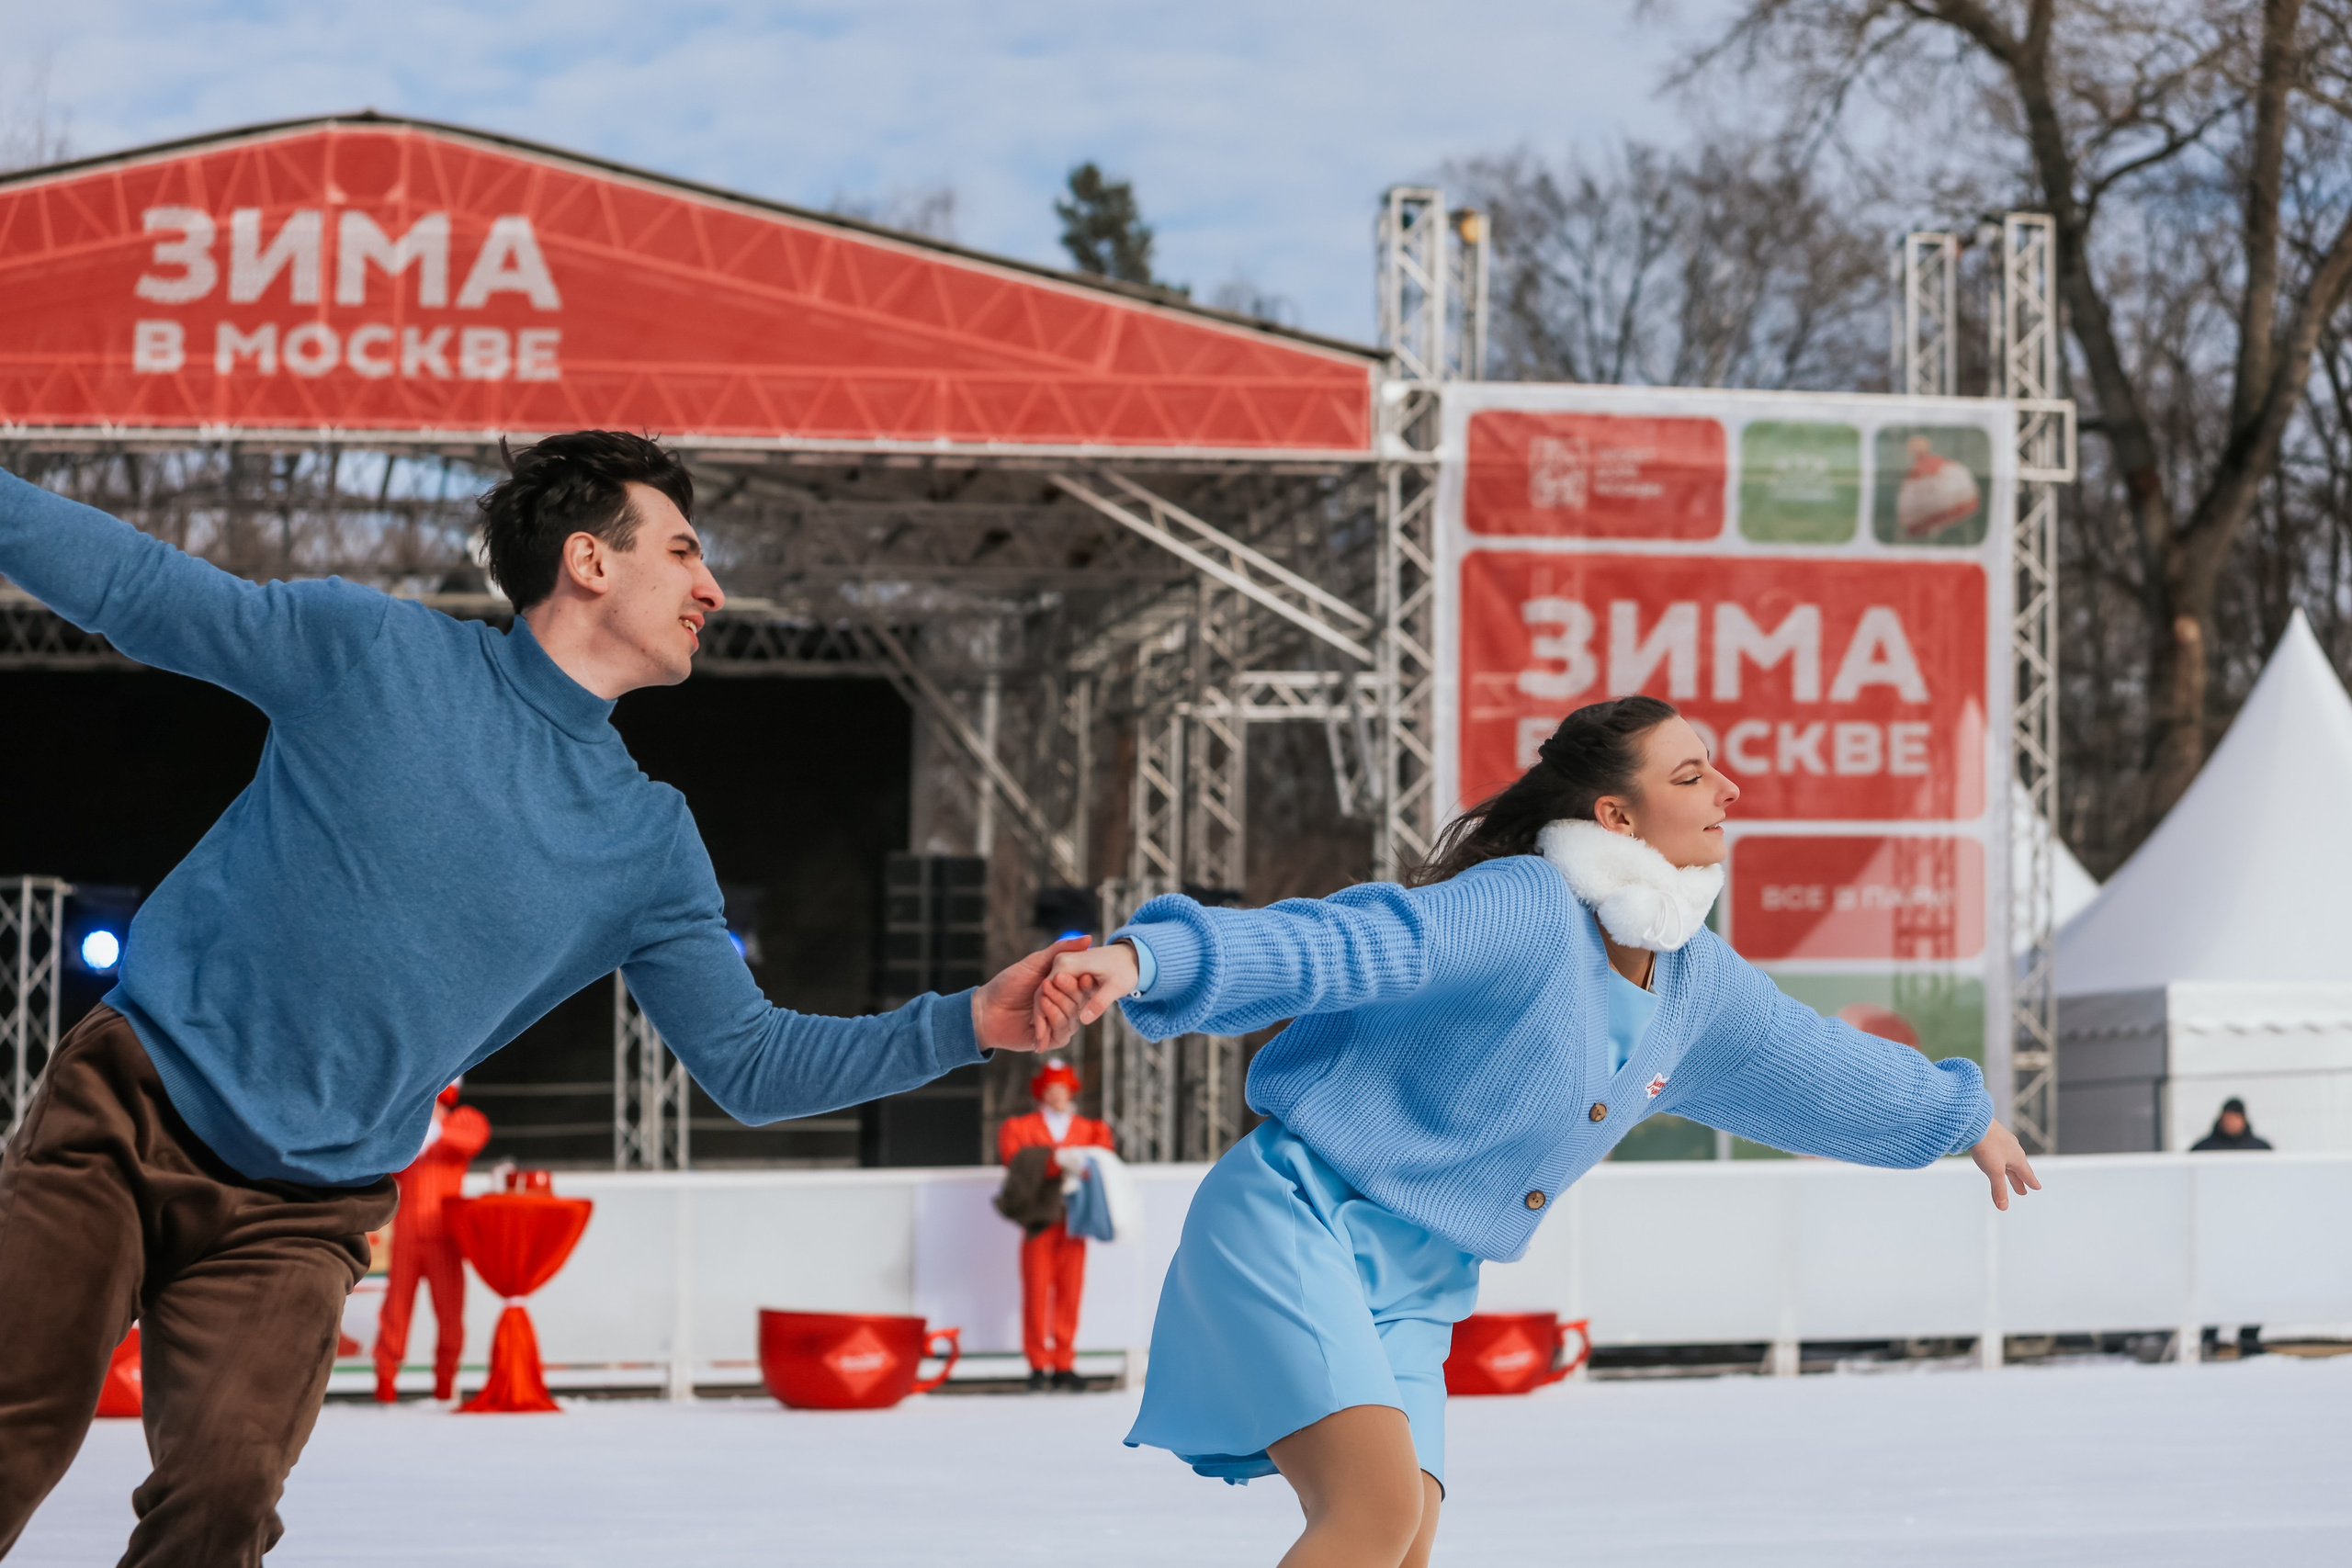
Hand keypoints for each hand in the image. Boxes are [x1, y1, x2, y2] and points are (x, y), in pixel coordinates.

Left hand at [970, 935, 1091, 1053]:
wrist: (987, 1008)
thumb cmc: (1009, 983)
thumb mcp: (1036, 961)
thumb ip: (1061, 949)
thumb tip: (1088, 938)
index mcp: (1066, 988)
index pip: (1086, 986)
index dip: (1086, 981)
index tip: (1084, 975)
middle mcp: (1065, 1006)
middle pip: (1081, 1002)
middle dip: (1068, 991)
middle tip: (1052, 981)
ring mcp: (1059, 1024)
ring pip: (1073, 1018)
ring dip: (1058, 1006)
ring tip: (1042, 996)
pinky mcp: (1050, 1040)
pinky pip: (1062, 1034)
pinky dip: (1052, 1021)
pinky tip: (1040, 1012)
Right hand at [1038, 942, 1140, 1035]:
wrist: (1129, 956)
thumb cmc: (1124, 970)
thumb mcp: (1115, 987)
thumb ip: (1099, 1002)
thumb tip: (1084, 1020)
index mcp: (1067, 964)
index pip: (1047, 992)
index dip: (1044, 1017)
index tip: (1042, 1040)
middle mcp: (1061, 962)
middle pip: (1043, 994)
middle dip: (1041, 1020)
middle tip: (1039, 1047)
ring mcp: (1062, 966)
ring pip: (1047, 994)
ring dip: (1044, 1018)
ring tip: (1041, 1045)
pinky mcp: (1066, 971)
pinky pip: (1056, 992)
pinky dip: (1052, 1009)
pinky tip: (1050, 1031)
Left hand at [1970, 1119, 2040, 1210]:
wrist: (1974, 1121)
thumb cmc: (1987, 1145)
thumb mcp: (1993, 1171)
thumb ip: (1999, 1189)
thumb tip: (2003, 1208)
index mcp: (2017, 1158)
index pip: (2027, 1174)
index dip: (2031, 1183)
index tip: (2037, 1188)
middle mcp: (2013, 1149)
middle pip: (2018, 1168)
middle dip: (2019, 1181)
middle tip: (2022, 1191)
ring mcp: (2003, 1141)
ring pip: (2009, 1159)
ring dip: (2010, 1170)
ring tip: (2010, 1176)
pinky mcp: (1993, 1135)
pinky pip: (2001, 1150)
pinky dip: (2002, 1159)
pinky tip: (1998, 1156)